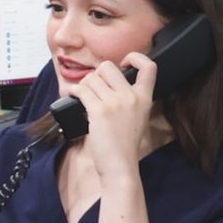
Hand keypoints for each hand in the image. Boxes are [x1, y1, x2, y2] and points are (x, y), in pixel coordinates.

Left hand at [70, 52, 156, 182]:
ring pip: (91, 78)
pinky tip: (72, 98)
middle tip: (94, 89)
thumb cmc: (124, 144)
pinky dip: (73, 92)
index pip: (149, 66)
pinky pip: (81, 90)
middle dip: (96, 75)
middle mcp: (131, 96)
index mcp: (145, 98)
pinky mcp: (99, 110)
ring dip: (83, 86)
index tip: (123, 63)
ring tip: (84, 98)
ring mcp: (115, 102)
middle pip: (108, 66)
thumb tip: (106, 82)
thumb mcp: (138, 117)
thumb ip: (129, 98)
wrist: (120, 165)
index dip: (135, 57)